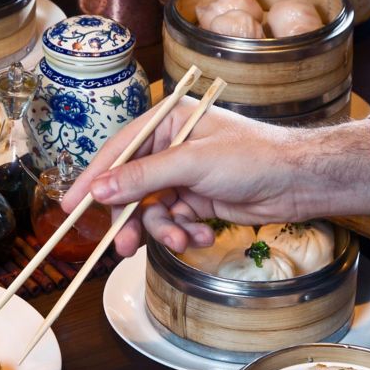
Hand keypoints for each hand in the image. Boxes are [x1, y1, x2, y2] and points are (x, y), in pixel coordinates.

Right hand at [61, 102, 369, 255]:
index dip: (94, 180)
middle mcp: (172, 147)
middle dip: (131, 219)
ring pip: (152, 211)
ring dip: (164, 231)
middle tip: (123, 246)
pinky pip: (174, 222)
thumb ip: (143, 178)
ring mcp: (184, 177)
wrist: (298, 182)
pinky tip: (203, 235)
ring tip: (182, 240)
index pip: (118, 151)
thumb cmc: (253, 157)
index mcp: (168, 123)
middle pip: (131, 188)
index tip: (71, 206)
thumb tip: (100, 191)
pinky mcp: (197, 202)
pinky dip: (185, 233)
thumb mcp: (192, 164)